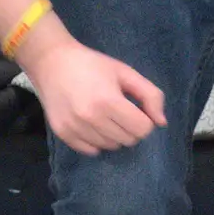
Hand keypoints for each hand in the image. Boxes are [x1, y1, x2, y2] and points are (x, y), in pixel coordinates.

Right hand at [24, 34, 166, 156]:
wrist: (52, 63)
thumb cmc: (92, 65)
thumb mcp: (125, 72)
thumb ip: (150, 95)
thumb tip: (161, 123)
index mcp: (109, 101)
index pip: (142, 129)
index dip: (144, 119)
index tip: (134, 108)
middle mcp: (91, 118)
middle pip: (128, 140)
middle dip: (130, 127)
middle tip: (118, 110)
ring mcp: (75, 128)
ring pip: (111, 147)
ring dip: (114, 134)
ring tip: (104, 115)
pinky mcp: (63, 134)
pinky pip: (92, 151)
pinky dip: (97, 141)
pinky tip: (91, 123)